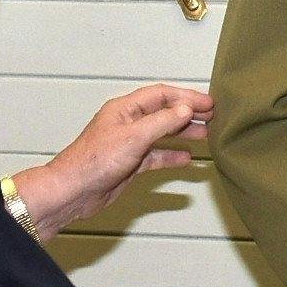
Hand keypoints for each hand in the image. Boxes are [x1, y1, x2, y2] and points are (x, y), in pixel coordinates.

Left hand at [18, 83, 210, 234]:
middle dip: (188, 112)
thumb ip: (162, 122)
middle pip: (164, 112)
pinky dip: (171, 156)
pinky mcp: (129, 163)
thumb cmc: (93, 161)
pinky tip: (186, 159)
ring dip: (183, 133)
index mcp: (125, 108)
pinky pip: (156, 156)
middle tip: (211, 115)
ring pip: (162, 133)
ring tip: (205, 134)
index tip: (208, 103)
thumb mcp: (133, 137)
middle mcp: (128, 123)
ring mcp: (129, 143)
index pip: (161, 95)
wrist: (74, 191)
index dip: (186, 97)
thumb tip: (185, 109)